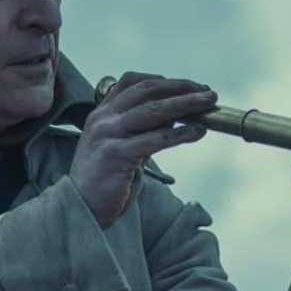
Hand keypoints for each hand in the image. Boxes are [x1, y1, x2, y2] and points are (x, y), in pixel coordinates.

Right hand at [71, 73, 215, 228]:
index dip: (165, 81)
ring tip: (209, 104)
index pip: (133, 82)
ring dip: (186, 104)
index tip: (190, 86)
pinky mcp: (115, 154)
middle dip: (182, 88)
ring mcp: (107, 134)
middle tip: (208, 93)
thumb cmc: (105, 182)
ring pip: (154, 110)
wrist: (80, 209)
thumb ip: (140, 131)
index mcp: (102, 113)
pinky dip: (180, 134)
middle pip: (147, 91)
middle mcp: (103, 118)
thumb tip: (174, 118)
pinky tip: (197, 132)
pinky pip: (155, 139)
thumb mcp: (121, 147)